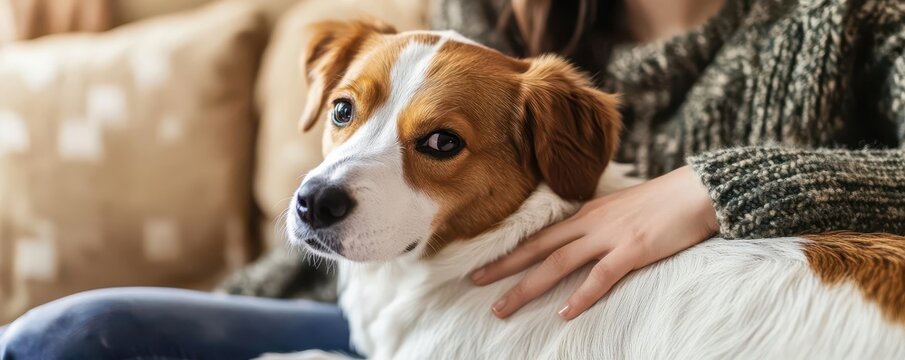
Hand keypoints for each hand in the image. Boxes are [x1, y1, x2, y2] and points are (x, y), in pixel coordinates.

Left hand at [472, 166, 717, 319]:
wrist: (699, 191)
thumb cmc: (663, 204)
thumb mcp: (622, 210)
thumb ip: (599, 225)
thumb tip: (581, 243)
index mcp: (587, 214)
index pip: (539, 236)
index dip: (510, 251)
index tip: (483, 265)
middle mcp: (591, 224)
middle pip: (538, 248)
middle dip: (504, 268)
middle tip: (475, 283)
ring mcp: (610, 236)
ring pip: (558, 264)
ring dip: (527, 287)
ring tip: (504, 308)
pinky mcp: (633, 250)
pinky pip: (601, 277)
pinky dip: (581, 296)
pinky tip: (564, 313)